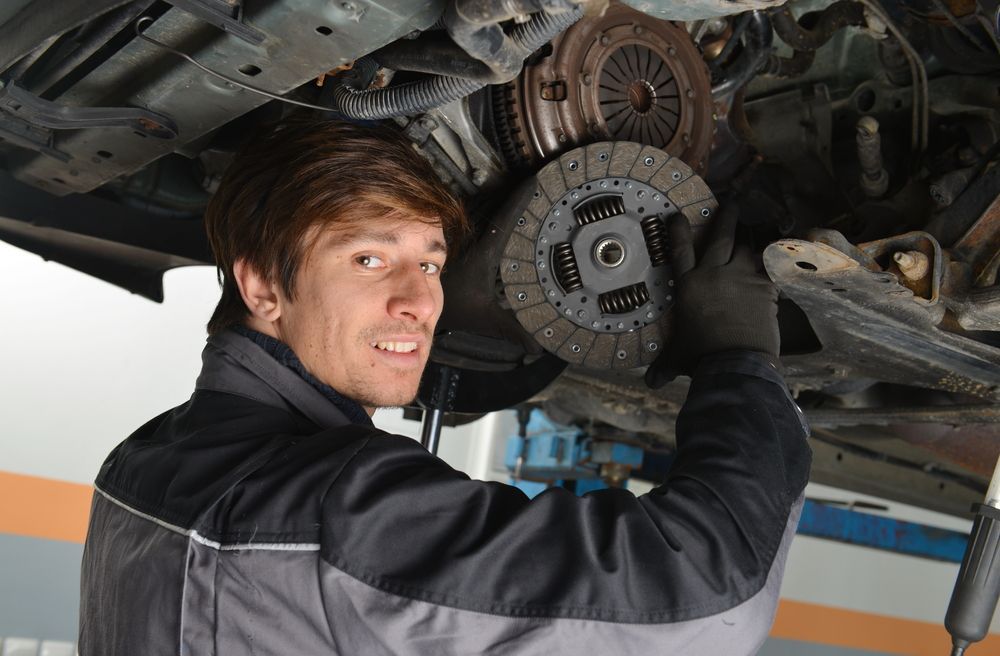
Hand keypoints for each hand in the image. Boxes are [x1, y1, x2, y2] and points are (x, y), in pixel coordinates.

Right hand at [645, 204, 778, 388]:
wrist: (735, 362)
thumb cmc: (701, 358)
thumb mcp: (678, 358)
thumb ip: (665, 366)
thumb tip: (651, 383)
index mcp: (689, 286)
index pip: (679, 251)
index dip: (677, 231)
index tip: (677, 215)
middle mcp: (714, 275)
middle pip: (721, 237)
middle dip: (727, 217)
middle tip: (733, 202)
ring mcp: (742, 278)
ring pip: (748, 248)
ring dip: (751, 241)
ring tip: (757, 232)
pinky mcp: (765, 287)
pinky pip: (772, 268)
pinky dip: (777, 262)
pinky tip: (784, 255)